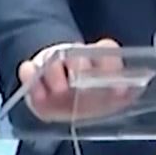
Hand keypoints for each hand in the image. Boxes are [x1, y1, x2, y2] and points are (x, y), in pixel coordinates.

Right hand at [19, 38, 139, 122]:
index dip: (112, 65)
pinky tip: (37, 90)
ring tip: (59, 90)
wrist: (58, 104)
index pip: (106, 50)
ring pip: (51, 58)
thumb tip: (127, 92)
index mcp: (97, 61)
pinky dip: (30, 77)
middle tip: (82, 83)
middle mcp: (74, 58)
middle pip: (77, 54)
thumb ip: (119, 94)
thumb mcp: (107, 100)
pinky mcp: (32, 75)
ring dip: (55, 72)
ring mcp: (51, 64)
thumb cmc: (89, 101)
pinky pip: (28, 69)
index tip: (119, 89)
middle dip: (80, 66)